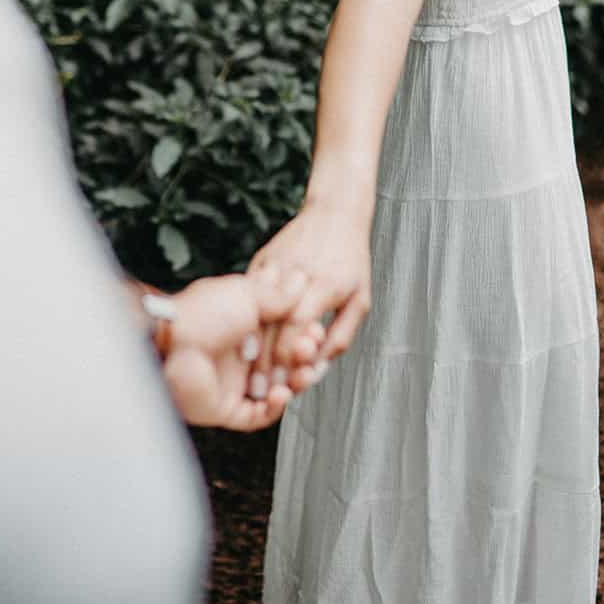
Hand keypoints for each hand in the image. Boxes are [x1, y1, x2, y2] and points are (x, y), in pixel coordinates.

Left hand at [162, 272, 324, 430]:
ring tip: (304, 374)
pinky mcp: (226, 408)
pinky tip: (282, 393)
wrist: (171, 344)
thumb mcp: (246, 293)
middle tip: (312, 351)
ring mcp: (233, 382)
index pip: (284, 334)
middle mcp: (240, 354)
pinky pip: (258, 415)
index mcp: (244, 325)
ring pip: (276, 390)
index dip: (304, 334)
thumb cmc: (200, 313)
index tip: (317, 330)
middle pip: (284, 363)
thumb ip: (277, 295)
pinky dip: (275, 408)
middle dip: (304, 358)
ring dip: (295, 383)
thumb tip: (300, 281)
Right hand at [247, 200, 371, 382]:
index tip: (283, 384)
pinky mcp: (261, 260)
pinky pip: (250, 295)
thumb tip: (320, 366)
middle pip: (272, 323)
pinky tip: (243, 342)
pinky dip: (245, 321)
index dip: (288, 358)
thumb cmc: (351, 259)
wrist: (335, 212)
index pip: (297, 326)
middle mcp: (295, 273)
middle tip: (260, 391)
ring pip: (254, 312)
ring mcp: (274, 265)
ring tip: (248, 373)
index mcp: (322, 283)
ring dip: (250, 345)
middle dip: (265, 362)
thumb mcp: (360, 298)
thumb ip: (342, 334)